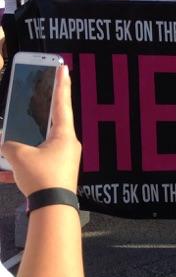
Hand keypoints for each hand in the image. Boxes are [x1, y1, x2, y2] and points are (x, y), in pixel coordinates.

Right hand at [0, 66, 81, 194]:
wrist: (53, 209)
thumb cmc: (42, 178)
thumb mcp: (19, 156)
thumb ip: (9, 145)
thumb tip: (6, 145)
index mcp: (64, 135)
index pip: (62, 103)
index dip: (61, 84)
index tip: (63, 67)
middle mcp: (68, 144)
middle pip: (49, 124)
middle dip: (35, 117)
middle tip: (32, 101)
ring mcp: (64, 159)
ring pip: (39, 146)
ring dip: (22, 149)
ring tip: (10, 156)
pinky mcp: (57, 172)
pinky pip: (37, 163)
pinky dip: (22, 166)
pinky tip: (7, 174)